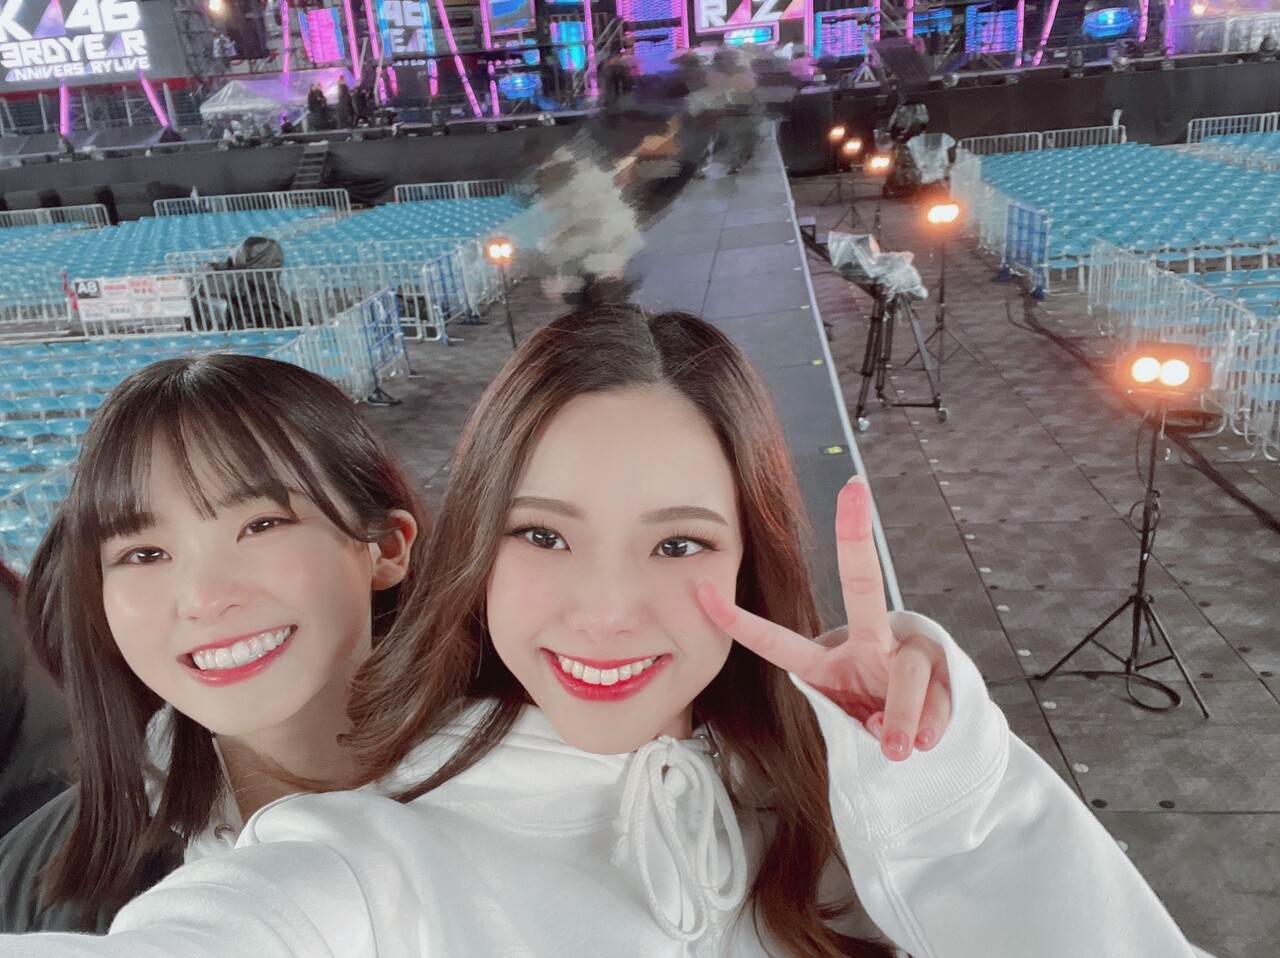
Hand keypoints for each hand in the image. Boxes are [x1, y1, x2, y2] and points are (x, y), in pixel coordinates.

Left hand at [697, 476, 951, 761]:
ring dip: (902, 716)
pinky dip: (931, 726)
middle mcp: (870, 639)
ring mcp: (908, 649)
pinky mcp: (945, 665)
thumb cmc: (872, 721)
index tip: (703, 593)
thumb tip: (890, 739)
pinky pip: (938, 695)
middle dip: (854, 534)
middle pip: (862, 583)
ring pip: (906, 670)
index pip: (777, 641)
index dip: (739, 621)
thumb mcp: (847, 726)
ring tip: (899, 749)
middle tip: (853, 490)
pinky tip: (927, 740)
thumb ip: (859, 729)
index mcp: (830, 657)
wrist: (926, 735)